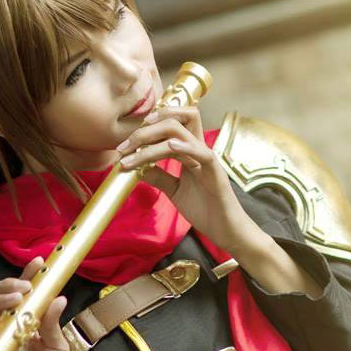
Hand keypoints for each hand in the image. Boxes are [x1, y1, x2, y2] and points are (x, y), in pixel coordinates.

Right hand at [0, 257, 73, 350]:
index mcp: (22, 326)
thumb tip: (58, 296)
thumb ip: (53, 322)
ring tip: (18, 297)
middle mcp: (6, 333)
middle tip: (27, 285)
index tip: (39, 262)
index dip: (25, 277)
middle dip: (7, 285)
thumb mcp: (58, 347)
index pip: (19, 296)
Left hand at [116, 106, 259, 251]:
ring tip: (132, 154)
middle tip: (124, 146)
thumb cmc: (205, 209)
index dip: (148, 126)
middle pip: (176, 120)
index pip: (172, 124)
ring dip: (152, 140)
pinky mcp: (216, 173)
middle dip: (146, 128)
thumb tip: (136, 167)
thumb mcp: (174, 190)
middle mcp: (198, 150)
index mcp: (190, 152)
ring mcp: (207, 160)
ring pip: (181, 134)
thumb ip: (158, 176)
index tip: (126, 143)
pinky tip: (169, 148)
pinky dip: (185, 147)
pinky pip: (203, 153)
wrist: (225, 230)